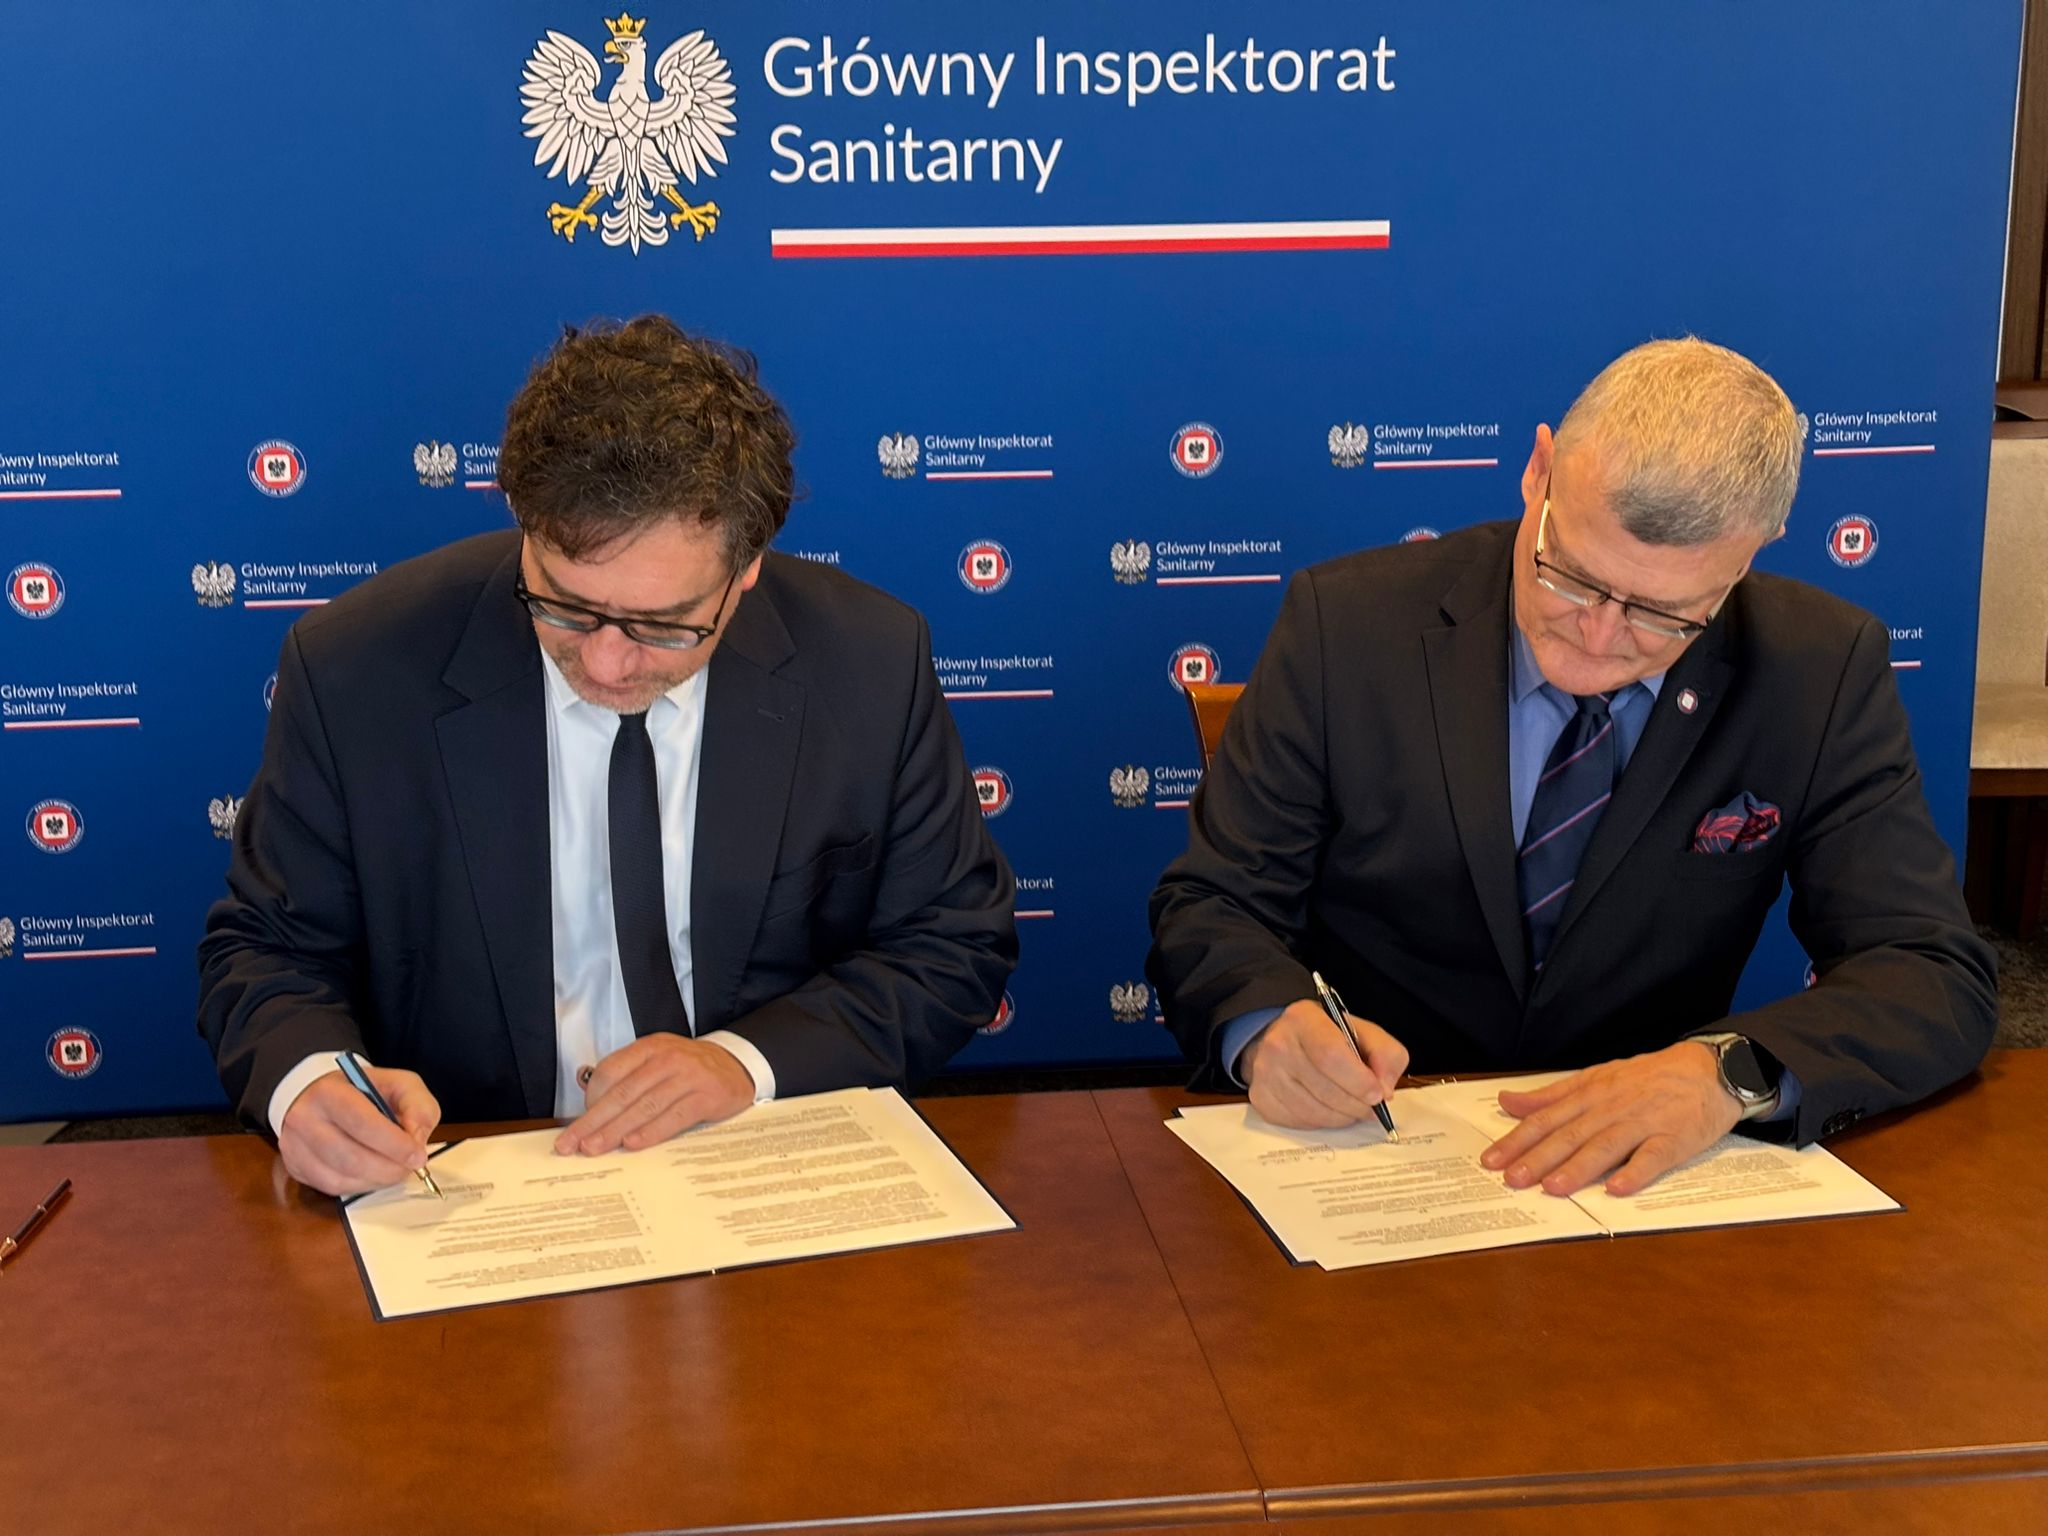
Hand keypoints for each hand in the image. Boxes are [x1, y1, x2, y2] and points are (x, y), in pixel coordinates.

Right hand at [278, 1066, 439, 1196]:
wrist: (317, 1095)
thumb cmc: (360, 1090)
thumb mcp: (397, 1083)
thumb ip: (416, 1105)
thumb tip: (417, 1138)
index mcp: (329, 1093)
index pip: (362, 1124)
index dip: (394, 1145)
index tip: (417, 1155)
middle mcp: (305, 1121)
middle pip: (351, 1158)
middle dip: (390, 1168)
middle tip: (410, 1166)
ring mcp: (296, 1148)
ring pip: (341, 1179)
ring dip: (377, 1180)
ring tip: (395, 1170)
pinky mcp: (296, 1168)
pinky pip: (332, 1188)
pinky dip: (361, 1186)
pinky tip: (374, 1175)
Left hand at [555, 1035, 756, 1155]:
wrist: (737, 1065)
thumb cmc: (689, 1069)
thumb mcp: (658, 1060)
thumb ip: (627, 1075)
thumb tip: (587, 1095)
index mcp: (650, 1047)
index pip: (610, 1071)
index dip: (590, 1100)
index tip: (577, 1123)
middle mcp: (667, 1058)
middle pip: (622, 1093)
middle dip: (593, 1121)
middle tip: (570, 1144)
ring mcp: (688, 1076)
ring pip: (645, 1106)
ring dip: (615, 1130)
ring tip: (594, 1148)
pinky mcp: (707, 1096)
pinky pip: (674, 1117)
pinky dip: (651, 1132)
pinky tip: (633, 1144)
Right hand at [1238, 998, 1409, 1128]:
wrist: (1284, 1040)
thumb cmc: (1328, 1037)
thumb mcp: (1362, 1031)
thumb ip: (1386, 1054)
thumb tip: (1385, 1089)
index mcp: (1303, 1019)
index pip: (1331, 1056)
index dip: (1359, 1081)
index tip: (1378, 1094)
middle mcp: (1278, 1045)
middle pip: (1326, 1090)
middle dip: (1357, 1105)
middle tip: (1371, 1106)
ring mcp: (1265, 1074)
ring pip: (1315, 1112)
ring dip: (1343, 1117)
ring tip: (1352, 1106)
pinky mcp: (1262, 1099)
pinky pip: (1301, 1123)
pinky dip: (1324, 1122)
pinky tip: (1329, 1108)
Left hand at [1480, 1041, 1740, 1196]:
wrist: (1708, 1069)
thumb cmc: (1647, 1078)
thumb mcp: (1595, 1078)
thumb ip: (1551, 1095)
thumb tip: (1507, 1102)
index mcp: (1590, 1093)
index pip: (1547, 1118)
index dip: (1519, 1139)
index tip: (1492, 1159)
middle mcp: (1612, 1107)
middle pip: (1570, 1134)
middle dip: (1539, 1157)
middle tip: (1513, 1179)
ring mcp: (1644, 1122)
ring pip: (1606, 1145)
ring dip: (1579, 1167)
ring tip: (1554, 1187)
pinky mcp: (1674, 1138)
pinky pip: (1653, 1156)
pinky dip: (1636, 1171)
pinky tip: (1618, 1188)